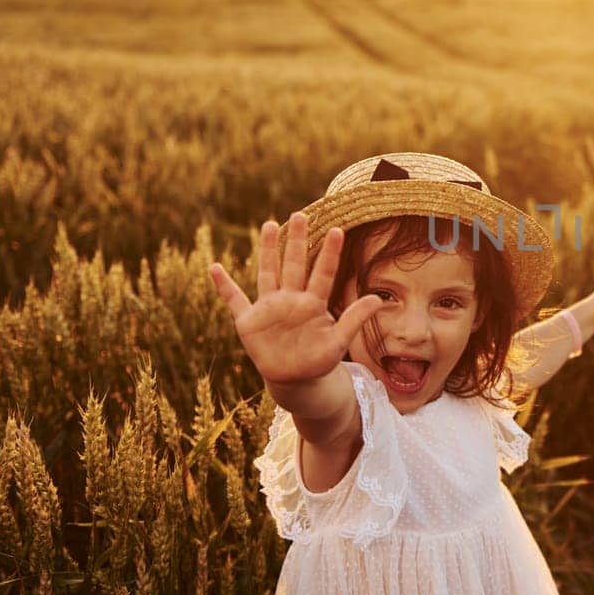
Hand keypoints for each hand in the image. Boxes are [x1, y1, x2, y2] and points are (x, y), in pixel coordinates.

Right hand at [208, 212, 382, 390]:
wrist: (295, 380)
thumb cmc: (318, 360)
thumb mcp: (338, 342)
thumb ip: (354, 319)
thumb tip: (378, 300)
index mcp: (312, 303)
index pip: (322, 273)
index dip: (329, 253)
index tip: (337, 230)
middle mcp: (291, 299)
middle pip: (294, 264)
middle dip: (297, 241)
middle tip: (301, 214)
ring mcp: (269, 308)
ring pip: (268, 272)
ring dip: (268, 250)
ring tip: (270, 225)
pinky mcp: (249, 321)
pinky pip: (234, 299)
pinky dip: (224, 286)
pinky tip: (214, 267)